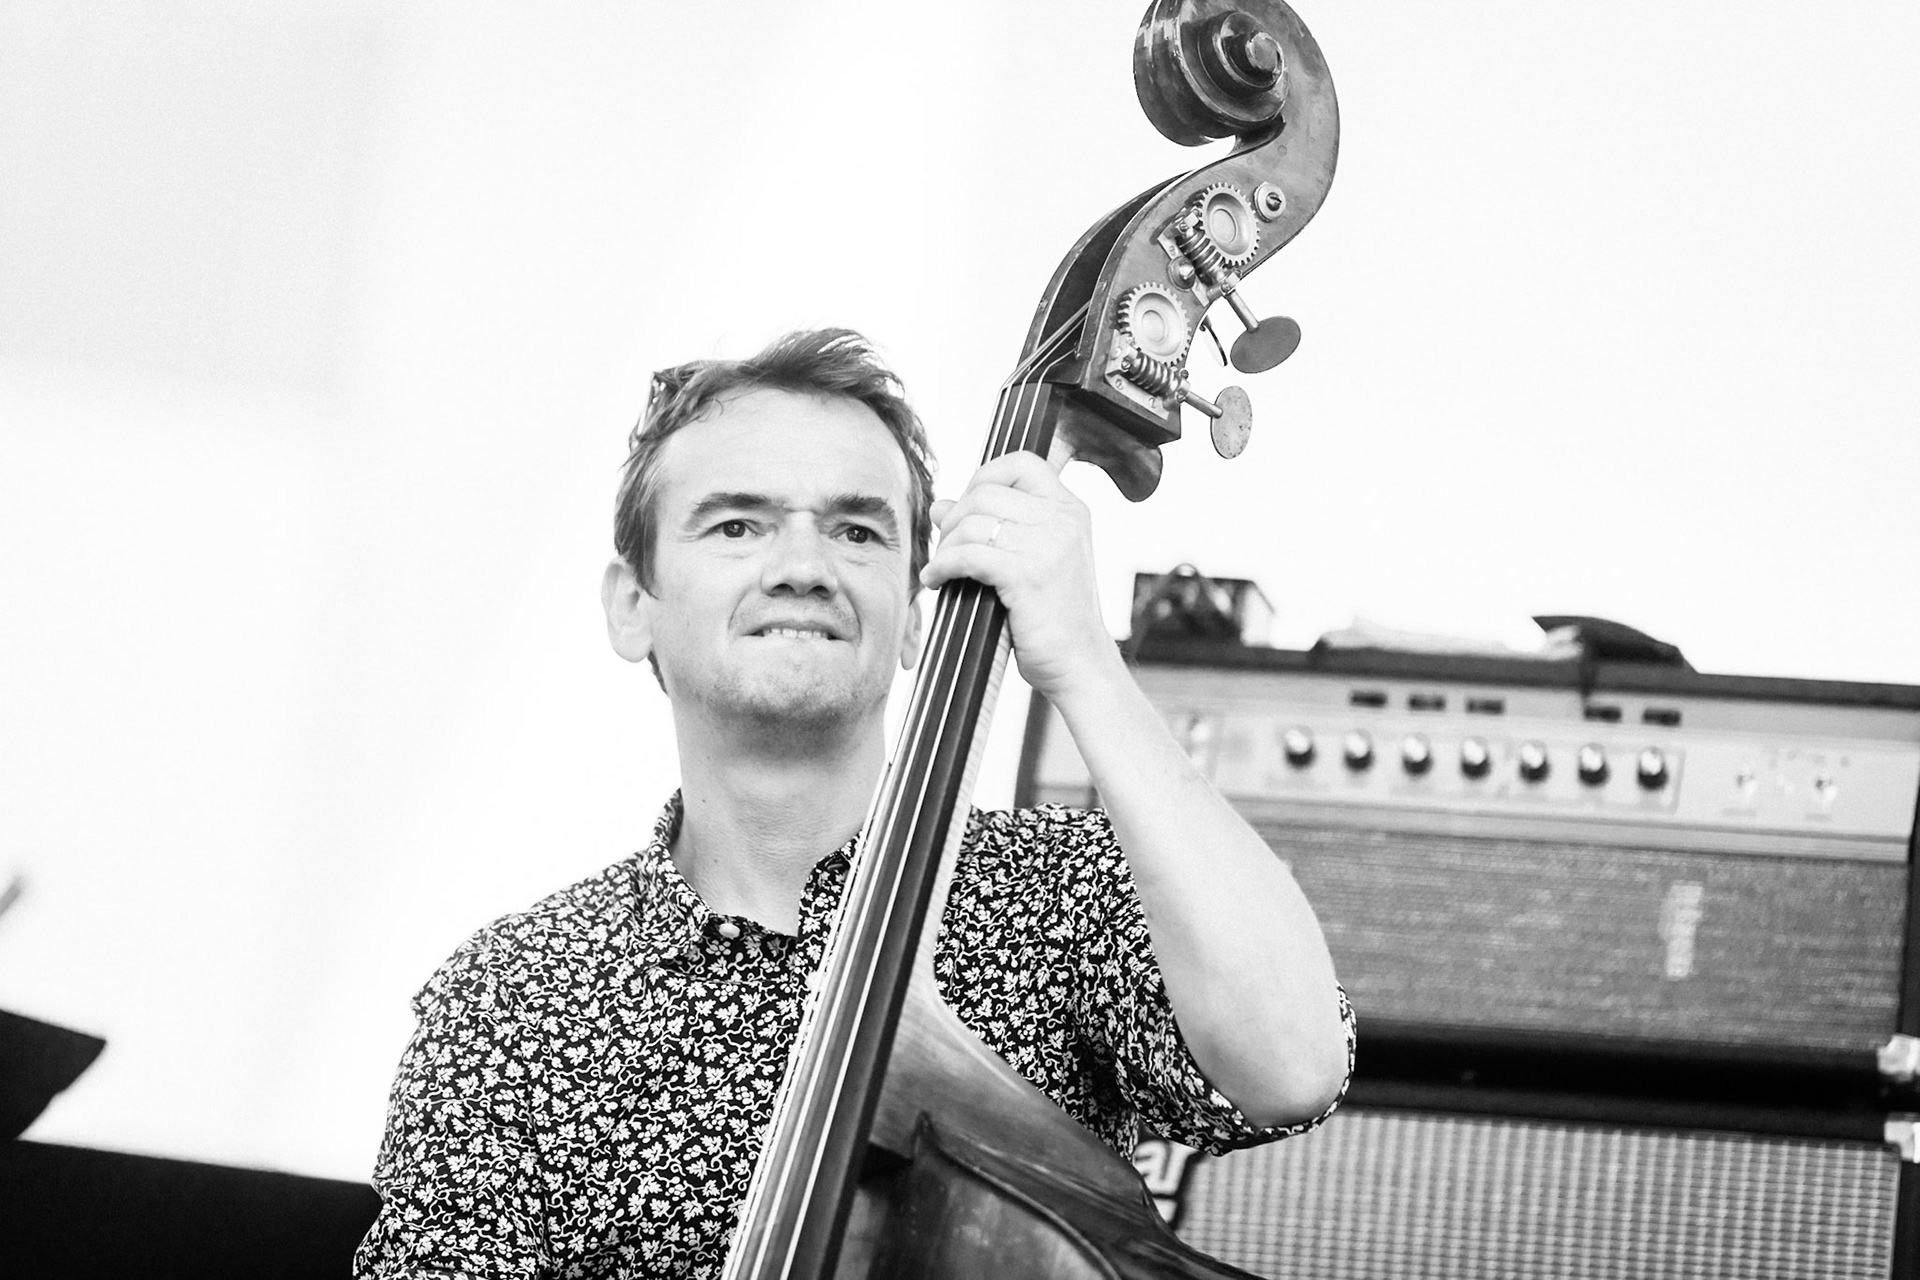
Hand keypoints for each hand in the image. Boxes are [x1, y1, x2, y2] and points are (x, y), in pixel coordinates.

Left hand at [919, 451, 1124, 702]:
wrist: (1080, 665)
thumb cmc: (1054, 618)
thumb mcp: (1034, 560)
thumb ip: (997, 527)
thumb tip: (941, 505)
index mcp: (1071, 509)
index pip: (1020, 463)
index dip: (982, 479)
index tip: (967, 511)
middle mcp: (1064, 520)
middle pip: (985, 493)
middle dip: (954, 520)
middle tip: (947, 549)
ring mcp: (1049, 546)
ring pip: (971, 523)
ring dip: (945, 546)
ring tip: (942, 569)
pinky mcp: (1028, 575)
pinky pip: (967, 555)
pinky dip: (943, 567)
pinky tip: (937, 581)